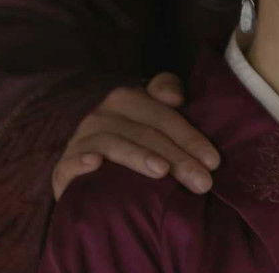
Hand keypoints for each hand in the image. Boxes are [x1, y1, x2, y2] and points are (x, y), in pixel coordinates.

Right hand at [52, 73, 220, 199]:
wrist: (88, 177)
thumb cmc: (131, 145)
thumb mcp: (151, 120)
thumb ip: (165, 96)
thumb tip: (175, 97)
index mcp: (127, 100)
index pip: (164, 116)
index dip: (190, 136)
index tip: (214, 161)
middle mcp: (103, 114)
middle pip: (146, 132)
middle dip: (177, 157)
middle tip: (201, 181)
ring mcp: (82, 139)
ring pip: (114, 143)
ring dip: (139, 156)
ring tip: (162, 172)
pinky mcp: (64, 165)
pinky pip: (72, 160)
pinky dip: (82, 161)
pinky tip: (95, 165)